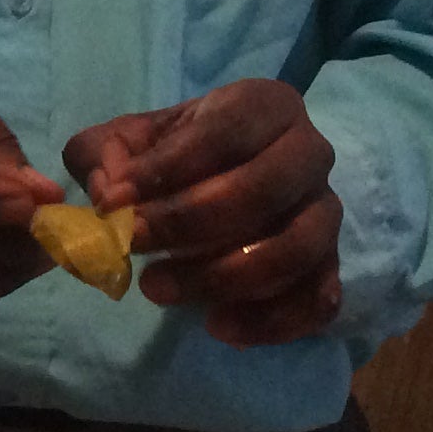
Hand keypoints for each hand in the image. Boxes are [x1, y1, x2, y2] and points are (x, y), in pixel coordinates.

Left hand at [64, 80, 342, 344]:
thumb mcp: (124, 141)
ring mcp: (325, 212)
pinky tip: (217, 326)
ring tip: (155, 287)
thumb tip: (109, 192)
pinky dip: (272, 321)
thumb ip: (102, 155)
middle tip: (131, 242)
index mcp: (265, 106)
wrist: (211, 183)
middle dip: (189, 222)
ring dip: (223, 276)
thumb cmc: (168, 153)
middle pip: (263, 190)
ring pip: (296, 248)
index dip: (166, 167)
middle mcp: (309, 153)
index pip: (225, 131)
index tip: (113, 200)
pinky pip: (320, 300)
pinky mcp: (329, 266)